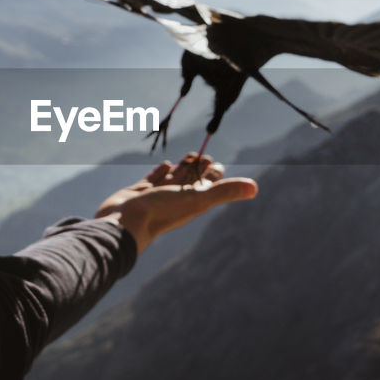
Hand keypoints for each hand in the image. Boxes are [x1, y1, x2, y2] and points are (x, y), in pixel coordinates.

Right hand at [94, 154, 257, 254]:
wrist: (124, 223)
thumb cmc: (162, 212)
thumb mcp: (198, 199)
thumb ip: (225, 192)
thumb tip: (255, 188)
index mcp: (192, 201)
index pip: (207, 184)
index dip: (214, 174)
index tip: (218, 164)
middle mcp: (176, 199)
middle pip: (191, 180)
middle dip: (198, 168)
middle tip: (205, 156)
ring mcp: (157, 196)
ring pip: (173, 179)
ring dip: (182, 168)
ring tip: (189, 157)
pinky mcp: (139, 193)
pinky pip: (153, 180)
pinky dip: (161, 171)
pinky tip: (166, 165)